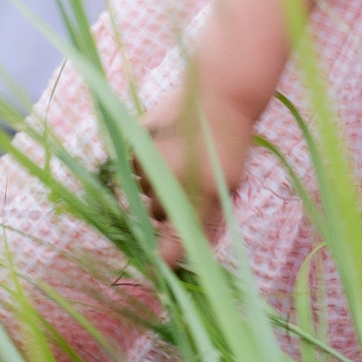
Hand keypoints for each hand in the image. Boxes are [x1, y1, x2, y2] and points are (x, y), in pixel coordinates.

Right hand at [133, 95, 250, 266]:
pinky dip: (144, 162)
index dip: (164, 259)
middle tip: (189, 184)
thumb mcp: (228, 184)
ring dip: (156, 184)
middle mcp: (167, 181)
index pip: (170, 247)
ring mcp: (148, 160)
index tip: (161, 269)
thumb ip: (209, 224)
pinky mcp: (135, 140)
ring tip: (180, 159)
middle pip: (157, 215)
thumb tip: (191, 260)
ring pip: (144, 190)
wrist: (220, 92)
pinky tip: (165, 146)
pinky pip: (133, 165)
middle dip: (169, 208)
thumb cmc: (229, 143)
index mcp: (197, 195)